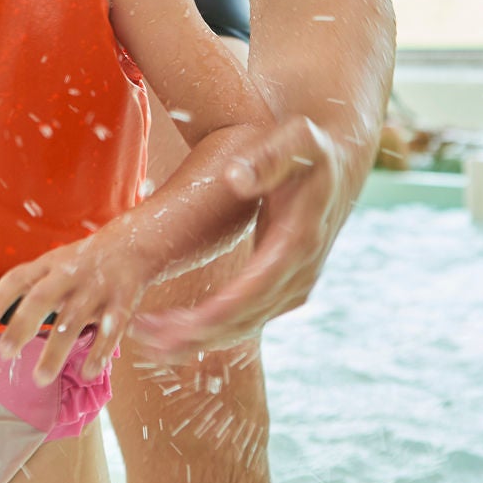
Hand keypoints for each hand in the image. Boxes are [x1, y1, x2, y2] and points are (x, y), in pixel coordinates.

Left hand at [0, 229, 156, 384]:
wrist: (133, 245)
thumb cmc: (87, 262)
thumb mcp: (57, 264)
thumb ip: (34, 287)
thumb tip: (1, 317)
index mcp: (51, 265)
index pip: (19, 277)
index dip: (0, 298)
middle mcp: (70, 275)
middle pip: (41, 298)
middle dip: (22, 325)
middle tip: (4, 352)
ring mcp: (96, 289)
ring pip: (72, 322)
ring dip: (55, 352)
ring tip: (40, 377)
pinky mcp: (122, 304)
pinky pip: (109, 333)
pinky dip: (98, 354)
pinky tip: (87, 373)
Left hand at [132, 115, 357, 357]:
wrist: (336, 167)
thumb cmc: (309, 151)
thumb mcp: (294, 141)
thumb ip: (266, 159)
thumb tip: (235, 177)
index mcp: (299, 240)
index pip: (257, 288)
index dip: (218, 311)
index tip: (179, 325)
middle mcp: (300, 272)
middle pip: (246, 318)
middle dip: (196, 334)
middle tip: (146, 339)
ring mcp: (293, 285)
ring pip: (243, 326)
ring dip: (196, 338)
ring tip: (147, 341)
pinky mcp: (283, 289)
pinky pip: (245, 319)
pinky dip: (210, 330)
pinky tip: (174, 331)